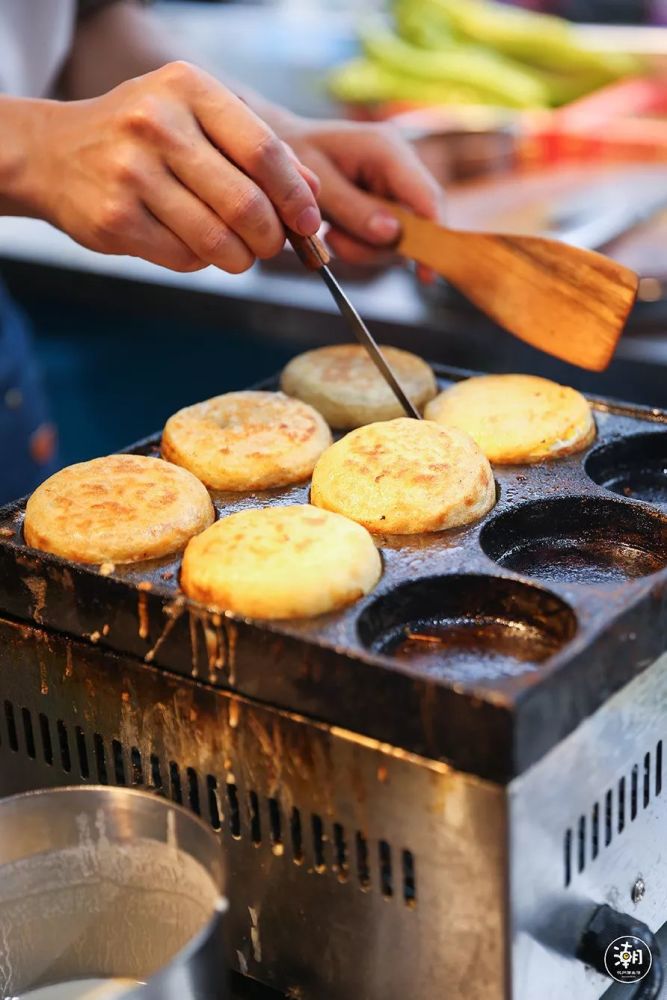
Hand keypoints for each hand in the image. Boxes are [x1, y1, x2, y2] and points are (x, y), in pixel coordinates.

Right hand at [18, 61, 321, 272]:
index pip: (263, 150)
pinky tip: (191, 243)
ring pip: (218, 240)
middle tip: (270, 245)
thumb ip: (257, 148)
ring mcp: (132, 173)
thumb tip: (314, 193)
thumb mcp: (198, 119)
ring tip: (236, 252)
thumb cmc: (144, 138)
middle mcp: (158, 125)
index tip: (308, 222)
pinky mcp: (116, 218)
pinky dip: (200, 261)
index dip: (295, 196)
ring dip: (239, 258)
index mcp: (189, 89)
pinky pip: (184, 258)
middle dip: (270, 238)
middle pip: (246, 204)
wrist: (56, 153)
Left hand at [275, 117, 444, 274]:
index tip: (427, 275)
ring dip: (364, 249)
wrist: (274, 158)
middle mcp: (399, 167)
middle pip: (416, 224)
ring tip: (331, 233)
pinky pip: (385, 241)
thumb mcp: (318, 184)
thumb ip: (354, 209)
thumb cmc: (293, 161)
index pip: (426, 196)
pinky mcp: (386, 207)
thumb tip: (392, 234)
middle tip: (335, 241)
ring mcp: (394, 188)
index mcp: (387, 149)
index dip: (432, 237)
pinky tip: (336, 233)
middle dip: (378, 246)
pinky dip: (360, 247)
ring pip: (400, 239)